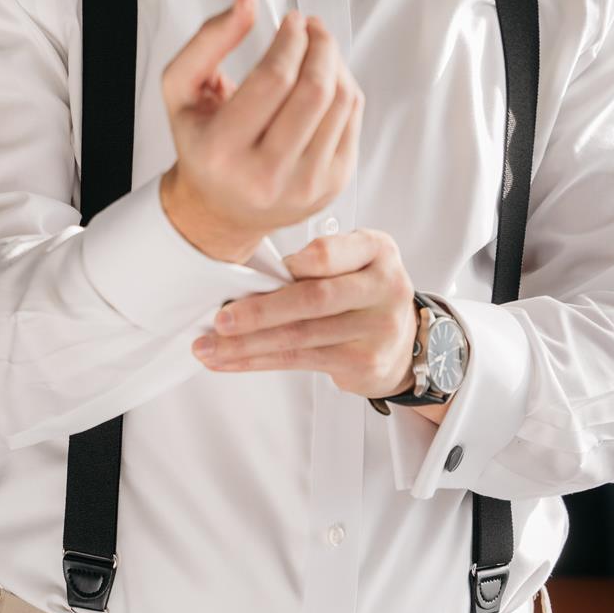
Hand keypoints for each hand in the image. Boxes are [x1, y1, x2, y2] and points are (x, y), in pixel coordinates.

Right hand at [160, 0, 364, 261]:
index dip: (290, 40)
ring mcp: (305, 185)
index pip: (274, 79)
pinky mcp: (333, 186)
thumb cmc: (202, 144)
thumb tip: (248, 1)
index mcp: (222, 151)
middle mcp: (265, 175)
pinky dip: (345, 88)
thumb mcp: (181, 90)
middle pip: (314, 90)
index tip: (292, 21)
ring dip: (335, 63)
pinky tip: (326, 79)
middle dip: (320, 45)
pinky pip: (353, 120)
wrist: (221, 208)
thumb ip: (208, 39)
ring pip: (341, 102)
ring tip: (319, 49)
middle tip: (312, 27)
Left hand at [190, 227, 419, 401]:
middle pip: (313, 299)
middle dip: (260, 312)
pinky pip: (300, 360)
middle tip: (221, 319)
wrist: (404, 339)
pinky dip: (258, 361)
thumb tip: (252, 272)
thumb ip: (318, 258)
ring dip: (247, 345)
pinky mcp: (364, 362)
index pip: (328, 253)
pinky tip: (229, 361)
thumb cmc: (363, 290)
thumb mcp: (353, 258)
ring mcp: (377, 329)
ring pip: (301, 336)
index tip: (252, 274)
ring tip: (209, 347)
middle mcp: (384, 287)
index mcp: (377, 249)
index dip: (290, 266)